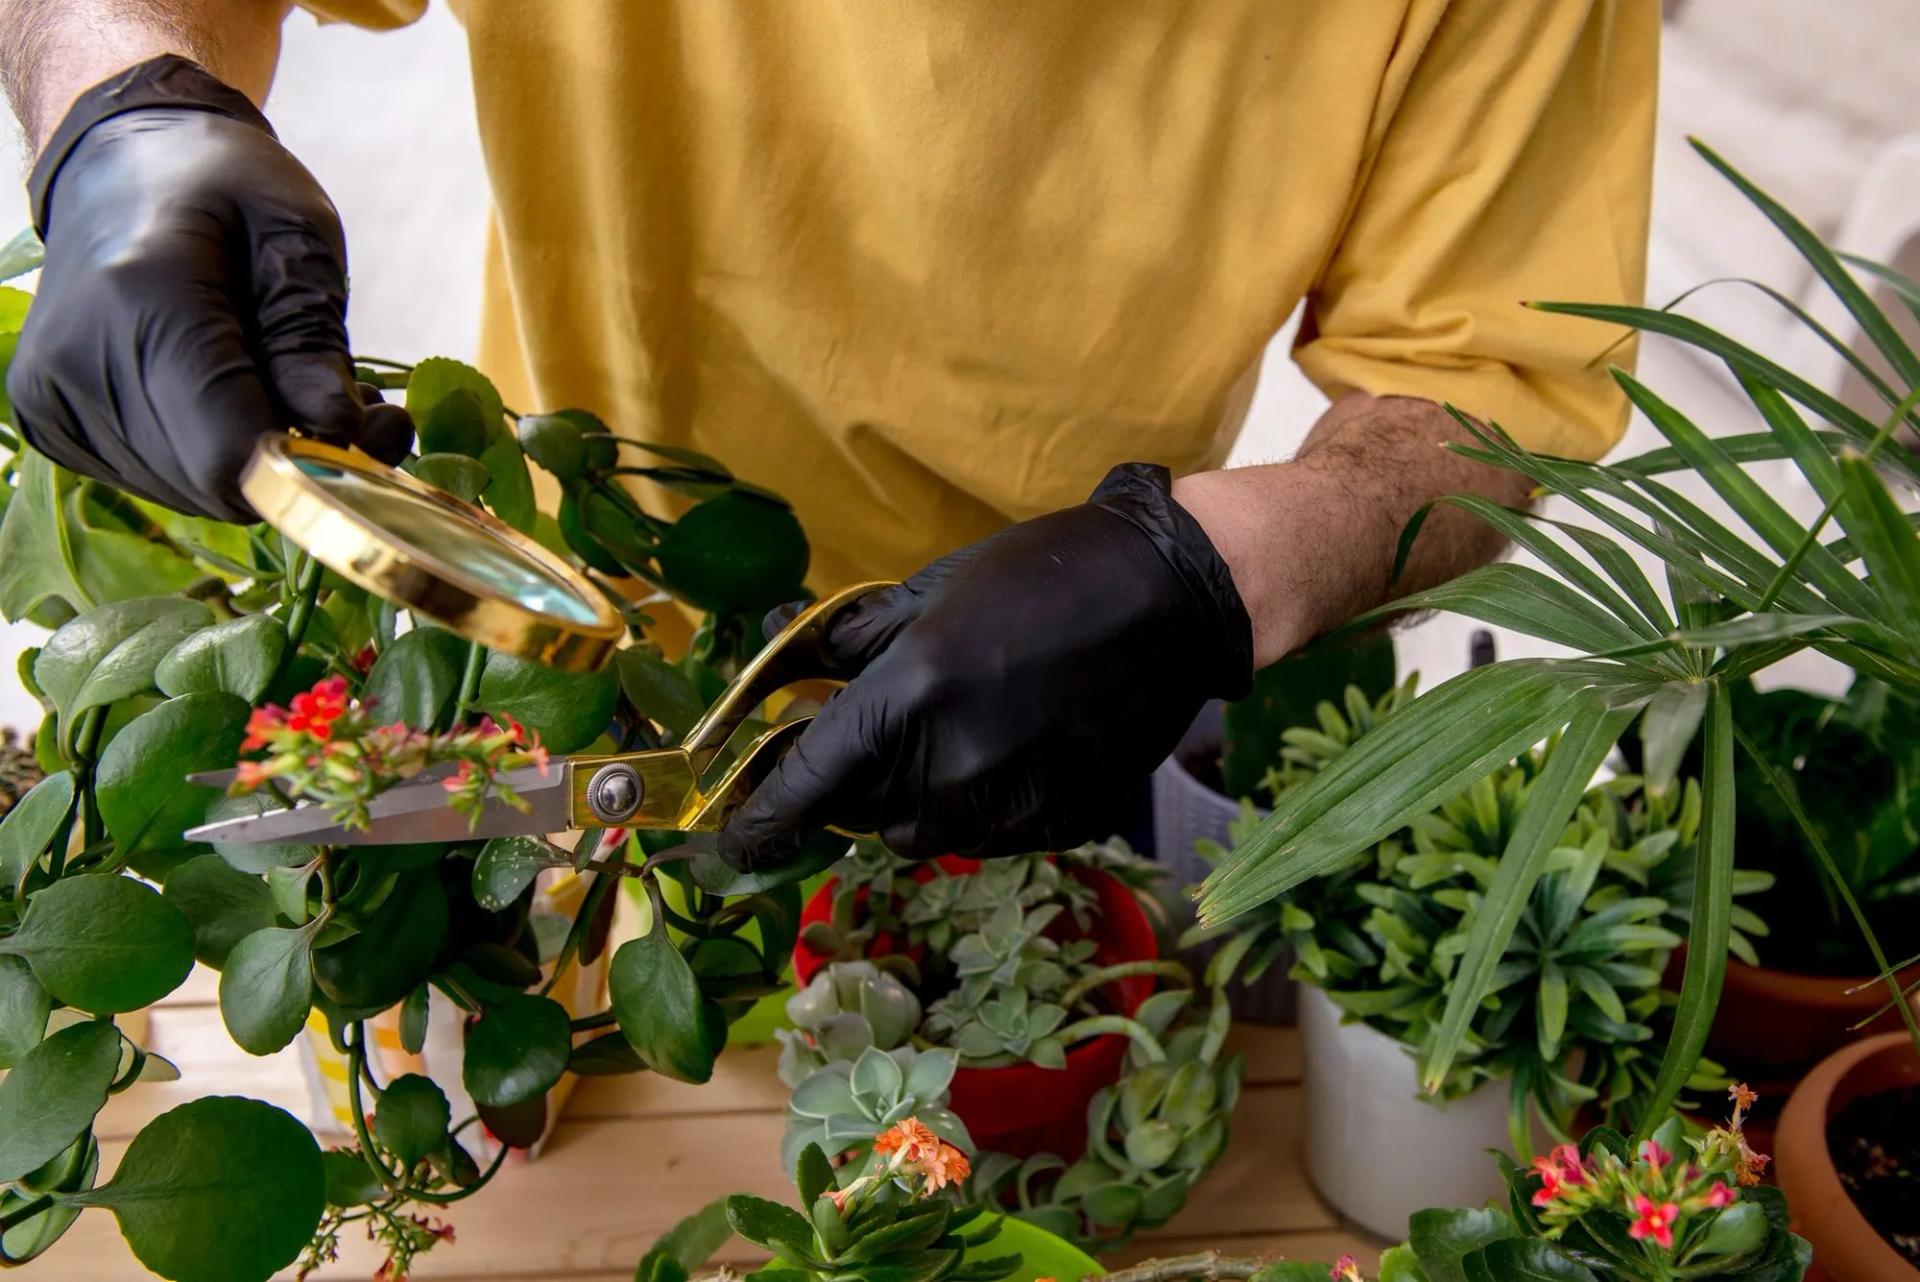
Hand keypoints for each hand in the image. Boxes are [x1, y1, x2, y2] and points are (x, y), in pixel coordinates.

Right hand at [8, 56, 410, 519]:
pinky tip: (235, 395)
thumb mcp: (297, 234)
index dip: (314, 466)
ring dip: (259, 460)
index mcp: (141, 299)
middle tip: (359, 409)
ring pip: (191, 491)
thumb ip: (313, 338)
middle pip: (214, 482)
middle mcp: (80, 360)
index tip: (378, 429)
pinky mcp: (48, 419)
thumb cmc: (224, 186)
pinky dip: (212, 453)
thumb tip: (341, 434)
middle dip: (299, 462)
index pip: (229, 450)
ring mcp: (52, 397)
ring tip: (293, 387)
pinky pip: (158, 477)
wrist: (122, 162)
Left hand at [718, 463, 1253, 869]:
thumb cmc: (1048, 574)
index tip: (733, 845)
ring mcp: (1015, 800)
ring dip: (921, 800)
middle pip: (865, 816)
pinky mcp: (1062, 822)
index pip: (810, 782)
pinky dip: (983, 806)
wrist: (1174, 595)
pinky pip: (991, 836)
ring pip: (927, 833)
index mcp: (913, 693)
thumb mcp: (937, 588)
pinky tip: (1016, 747)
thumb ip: (857, 640)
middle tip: (887, 737)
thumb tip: (794, 667)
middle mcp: (956, 761)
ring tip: (962, 734)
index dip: (762, 822)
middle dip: (858, 788)